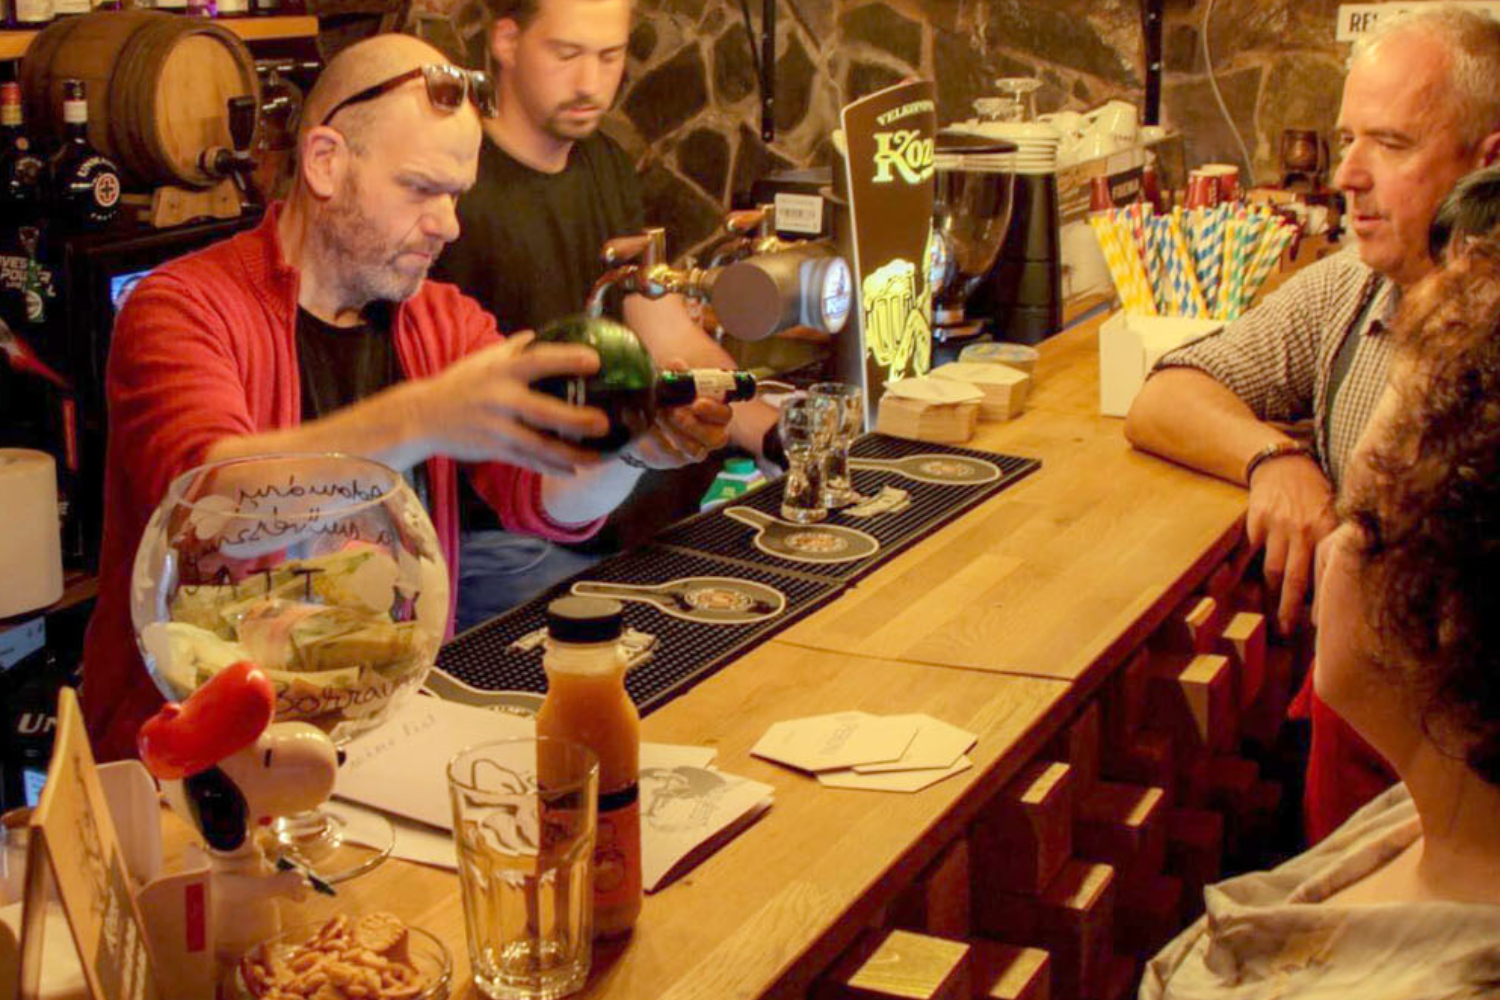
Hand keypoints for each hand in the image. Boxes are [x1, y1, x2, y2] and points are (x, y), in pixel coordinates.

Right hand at [415, 334, 610, 474]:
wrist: (422, 415)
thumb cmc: (459, 384)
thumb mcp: (481, 361)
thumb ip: (512, 348)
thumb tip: (538, 334)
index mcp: (501, 371)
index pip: (539, 361)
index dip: (567, 359)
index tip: (596, 361)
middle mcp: (500, 398)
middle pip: (544, 411)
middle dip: (576, 419)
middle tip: (604, 423)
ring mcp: (496, 427)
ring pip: (539, 445)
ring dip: (571, 453)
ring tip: (599, 457)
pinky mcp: (492, 449)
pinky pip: (527, 461)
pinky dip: (550, 467)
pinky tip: (573, 470)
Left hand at [619, 359, 731, 469]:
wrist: (647, 420)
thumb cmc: (668, 399)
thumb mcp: (672, 383)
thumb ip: (676, 374)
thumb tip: (677, 364)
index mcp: (714, 412)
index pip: (725, 415)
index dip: (714, 410)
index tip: (697, 403)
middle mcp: (710, 433)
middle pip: (717, 438)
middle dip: (694, 425)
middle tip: (674, 411)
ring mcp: (695, 448)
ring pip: (696, 450)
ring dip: (676, 431)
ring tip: (659, 415)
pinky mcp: (677, 459)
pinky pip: (671, 454)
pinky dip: (658, 439)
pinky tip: (648, 426)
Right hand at [1245, 453, 1337, 635]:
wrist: (1284, 464)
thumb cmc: (1314, 492)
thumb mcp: (1335, 512)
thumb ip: (1337, 541)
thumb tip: (1344, 579)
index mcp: (1328, 529)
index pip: (1325, 574)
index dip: (1321, 602)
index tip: (1320, 627)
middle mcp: (1304, 529)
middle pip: (1296, 579)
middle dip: (1290, 609)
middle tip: (1287, 632)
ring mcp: (1279, 526)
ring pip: (1273, 570)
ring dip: (1270, 596)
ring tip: (1268, 616)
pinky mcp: (1256, 521)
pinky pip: (1247, 552)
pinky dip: (1239, 571)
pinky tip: (1234, 588)